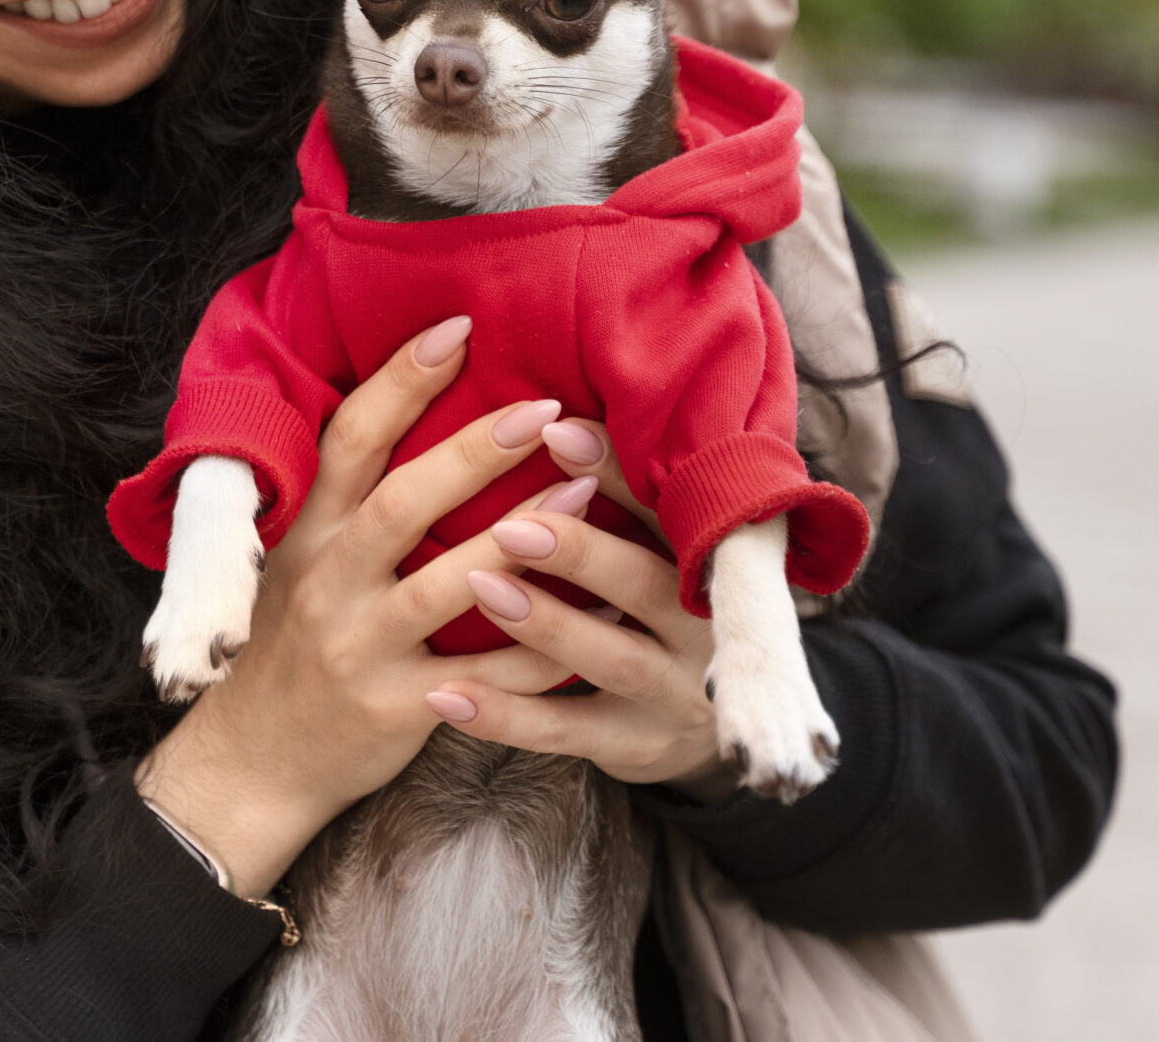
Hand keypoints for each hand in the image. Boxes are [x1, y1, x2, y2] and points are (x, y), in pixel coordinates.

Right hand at [134, 317, 580, 894]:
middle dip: (474, 452)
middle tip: (543, 407)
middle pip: (402, 504)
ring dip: (519, 540)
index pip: (350, 440)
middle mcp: (329, 582)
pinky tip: (599, 613)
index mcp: (309, 531)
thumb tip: (422, 402)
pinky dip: (546, 647)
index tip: (458, 328)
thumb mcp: (298, 557)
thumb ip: (352, 495)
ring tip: (584, 493)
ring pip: (446, 589)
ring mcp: (361, 648)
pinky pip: (487, 678)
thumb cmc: (290, 641)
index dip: (401, 381)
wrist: (251, 760)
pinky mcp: (396, 709)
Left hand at [422, 423, 740, 801]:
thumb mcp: (662, 547)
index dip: (615, 472)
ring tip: (477, 586)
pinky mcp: (636, 745)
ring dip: (544, 624)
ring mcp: (674, 694)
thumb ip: (621, 492)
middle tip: (512, 523)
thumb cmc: (656, 603)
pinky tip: (445, 694)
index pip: (668, 510)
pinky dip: (504, 715)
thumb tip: (549, 414)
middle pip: (647, 585)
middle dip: (580, 553)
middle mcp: (707, 628)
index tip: (552, 430)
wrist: (705, 724)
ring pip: (609, 658)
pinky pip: (565, 732)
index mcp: (713, 561)